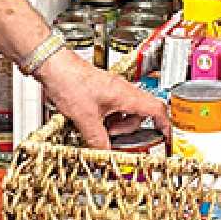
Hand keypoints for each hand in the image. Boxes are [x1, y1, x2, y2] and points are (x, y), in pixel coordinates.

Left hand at [36, 49, 171, 149]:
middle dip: (127, 130)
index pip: (156, 109)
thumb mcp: (85, 118)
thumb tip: (105, 154)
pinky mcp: (100, 92)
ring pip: (124, 113)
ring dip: (114, 125)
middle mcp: (121, 91)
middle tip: (113, 138)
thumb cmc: (69, 80)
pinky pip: (110, 109)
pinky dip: (104, 119)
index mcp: (125, 95)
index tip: (168, 137)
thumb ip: (98, 139)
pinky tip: (90, 122)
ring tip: (97, 129)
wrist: (52, 65)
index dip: (165, 125)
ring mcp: (111, 90)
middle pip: (138, 115)